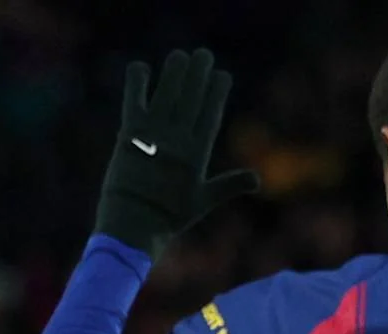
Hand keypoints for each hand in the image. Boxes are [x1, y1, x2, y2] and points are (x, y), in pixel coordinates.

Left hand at [94, 48, 260, 262]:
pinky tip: (141, 68)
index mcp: (197, 153)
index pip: (211, 112)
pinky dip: (137, 81)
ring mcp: (154, 134)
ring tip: (180, 56)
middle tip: (202, 54)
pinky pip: (134, 98)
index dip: (217, 90)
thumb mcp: (204, 201)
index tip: (222, 74)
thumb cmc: (169, 217)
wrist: (134, 226)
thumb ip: (230, 184)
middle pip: (191, 96)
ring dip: (174, 70)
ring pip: (167, 92)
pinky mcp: (130, 133)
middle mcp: (178, 139)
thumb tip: (258, 180)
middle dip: (199, 72)